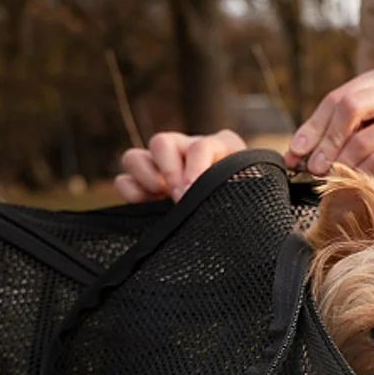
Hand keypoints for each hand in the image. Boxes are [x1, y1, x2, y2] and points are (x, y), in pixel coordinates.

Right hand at [114, 129, 246, 202]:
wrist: (247, 232)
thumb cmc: (250, 206)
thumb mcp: (250, 192)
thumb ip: (237, 185)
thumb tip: (206, 190)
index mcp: (220, 147)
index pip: (201, 146)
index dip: (197, 170)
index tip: (195, 193)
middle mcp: (189, 151)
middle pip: (161, 142)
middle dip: (169, 171)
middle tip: (180, 198)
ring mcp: (165, 169)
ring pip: (135, 156)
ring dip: (145, 176)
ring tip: (160, 197)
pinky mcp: (147, 188)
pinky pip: (123, 181)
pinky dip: (130, 192)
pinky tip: (148, 206)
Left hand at [285, 64, 373, 197]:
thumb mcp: (366, 135)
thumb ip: (337, 132)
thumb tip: (295, 151)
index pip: (340, 97)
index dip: (313, 126)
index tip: (294, 152)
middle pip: (350, 107)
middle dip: (325, 141)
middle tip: (312, 168)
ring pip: (364, 138)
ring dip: (341, 163)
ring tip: (331, 178)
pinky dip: (362, 174)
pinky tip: (356, 183)